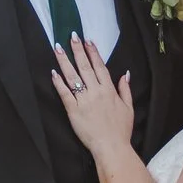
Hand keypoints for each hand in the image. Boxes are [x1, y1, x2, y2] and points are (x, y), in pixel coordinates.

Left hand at [50, 36, 135, 159]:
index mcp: (109, 90)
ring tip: (58, 48)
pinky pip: (64, 94)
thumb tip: (125, 74)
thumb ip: (125, 89)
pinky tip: (54, 72)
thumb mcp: (128, 108)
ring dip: (65, 61)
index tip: (88, 41)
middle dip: (78, 50)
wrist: (111, 147)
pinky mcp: (73, 111)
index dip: (93, 52)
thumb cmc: (121, 130)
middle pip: (85, 67)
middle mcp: (96, 92)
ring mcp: (83, 101)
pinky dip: (59, 83)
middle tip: (72, 36)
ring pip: (73, 77)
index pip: (100, 66)